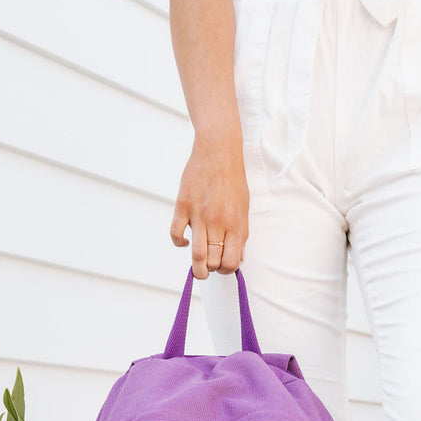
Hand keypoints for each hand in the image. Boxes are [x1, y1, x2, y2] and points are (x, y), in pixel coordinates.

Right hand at [170, 131, 249, 278]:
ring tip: (197, 267)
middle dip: (212, 270)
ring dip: (197, 267)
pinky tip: (184, 242)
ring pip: (196, 254)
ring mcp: (199, 214)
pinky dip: (179, 243)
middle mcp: (217, 221)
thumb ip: (241, 233)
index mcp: (235, 223)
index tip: (223, 267)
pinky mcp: (183, 206)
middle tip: (210, 265)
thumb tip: (239, 258)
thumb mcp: (244, 207)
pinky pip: (176, 234)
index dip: (227, 270)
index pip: (232, 261)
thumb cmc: (233, 180)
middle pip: (213, 262)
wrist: (218, 150)